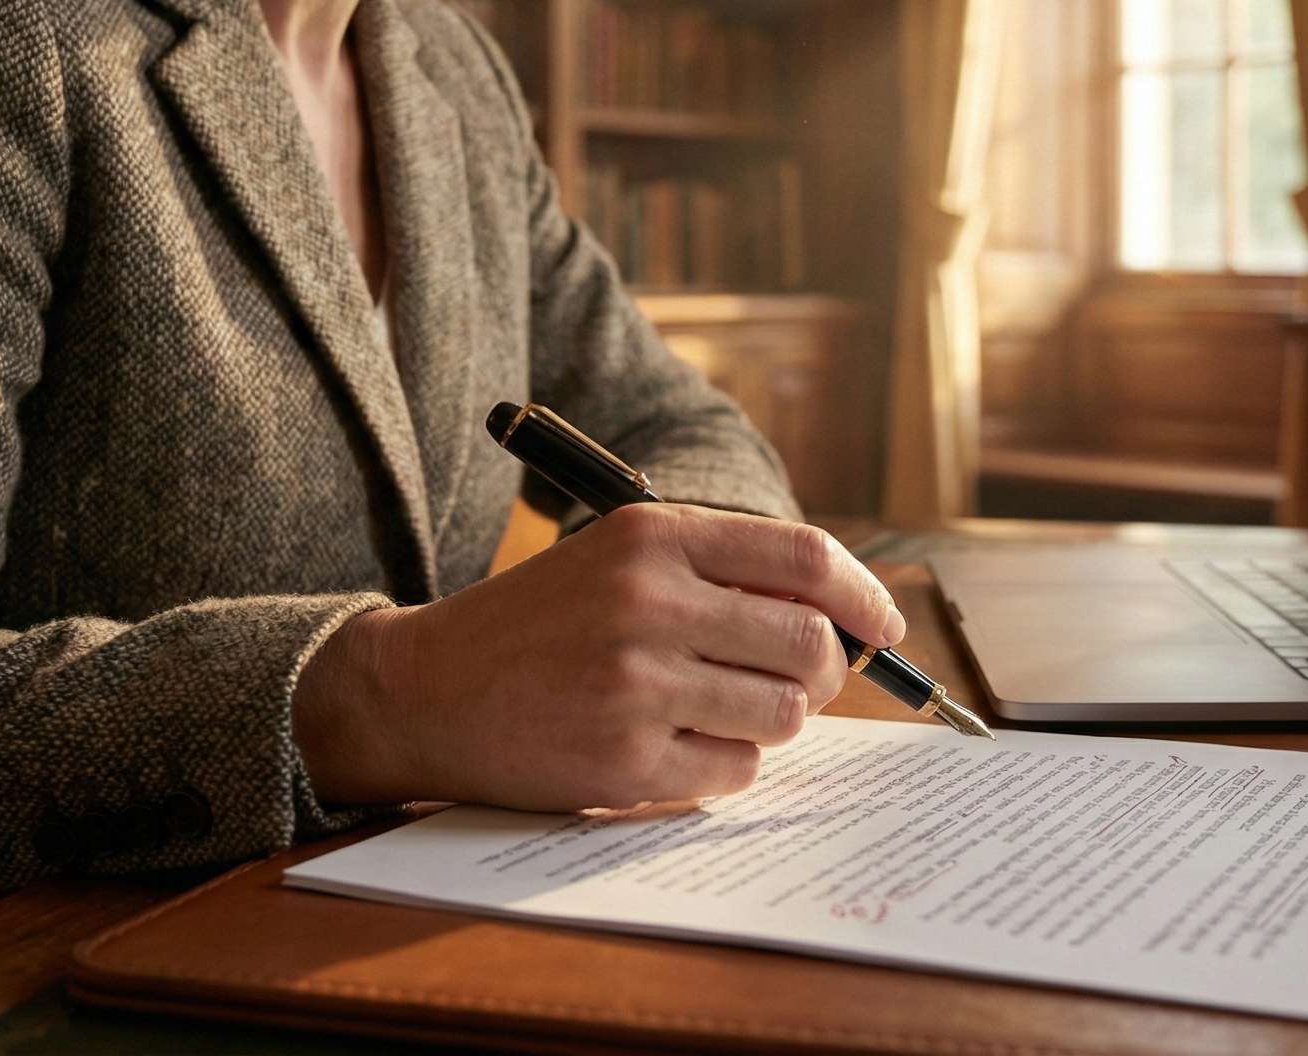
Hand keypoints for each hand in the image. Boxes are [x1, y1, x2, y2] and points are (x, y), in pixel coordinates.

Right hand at [291, 504, 904, 811]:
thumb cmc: (536, 625)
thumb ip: (717, 572)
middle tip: (799, 683)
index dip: (863, 593)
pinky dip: (726, 764)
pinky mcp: (624, 759)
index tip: (883, 623)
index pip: (803, 556)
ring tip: (723, 711)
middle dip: (822, 671)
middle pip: (808, 641)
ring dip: (773, 720)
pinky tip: (679, 746)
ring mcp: (636, 684)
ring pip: (783, 712)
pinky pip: (735, 770)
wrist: (424, 690)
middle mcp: (647, 602)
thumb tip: (840, 613)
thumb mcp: (617, 561)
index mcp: (652, 537)